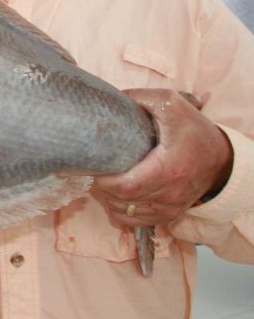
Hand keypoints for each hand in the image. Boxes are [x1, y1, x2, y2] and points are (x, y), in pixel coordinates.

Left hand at [94, 88, 233, 226]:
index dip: (105, 180)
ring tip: (108, 178)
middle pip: (123, 200)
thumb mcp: (171, 105)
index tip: (98, 164)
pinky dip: (120, 210)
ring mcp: (169, 207)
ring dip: (109, 197)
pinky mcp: (168, 215)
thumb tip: (115, 98)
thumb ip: (142, 98)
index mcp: (169, 168)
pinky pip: (133, 220)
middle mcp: (170, 193)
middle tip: (99, 168)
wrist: (220, 159)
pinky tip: (118, 194)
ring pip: (125, 212)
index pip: (127, 186)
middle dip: (103, 186)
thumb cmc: (194, 132)